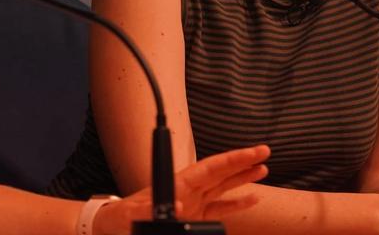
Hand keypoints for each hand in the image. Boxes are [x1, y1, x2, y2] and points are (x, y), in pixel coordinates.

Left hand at [94, 145, 269, 234]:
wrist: (113, 227)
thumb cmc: (120, 218)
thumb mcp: (131, 214)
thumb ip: (152, 209)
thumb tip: (178, 205)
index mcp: (177, 184)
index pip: (211, 168)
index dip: (233, 159)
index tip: (252, 151)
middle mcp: (188, 190)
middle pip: (221, 172)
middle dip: (243, 161)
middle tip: (265, 151)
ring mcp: (192, 203)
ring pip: (223, 187)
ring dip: (242, 179)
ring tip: (263, 169)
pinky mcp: (193, 218)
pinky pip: (220, 209)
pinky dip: (236, 204)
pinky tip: (251, 198)